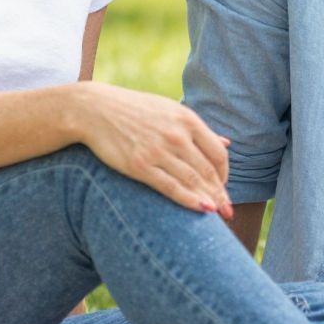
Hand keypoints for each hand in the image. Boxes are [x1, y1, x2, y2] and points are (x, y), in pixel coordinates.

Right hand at [70, 83, 232, 216]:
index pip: (217, 153)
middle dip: (220, 193)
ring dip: (208, 199)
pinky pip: (171, 187)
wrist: (94, 110)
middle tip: (228, 211)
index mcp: (187, 120)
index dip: (224, 174)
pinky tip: (201, 209)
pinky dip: (189, 200)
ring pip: (192, 181)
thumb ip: (198, 129)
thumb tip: (227, 143)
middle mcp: (177, 136)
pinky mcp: (140, 165)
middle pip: (207, 171)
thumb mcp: (170, 111)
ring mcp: (159, 151)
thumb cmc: (134, 110)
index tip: (222, 186)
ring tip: (217, 214)